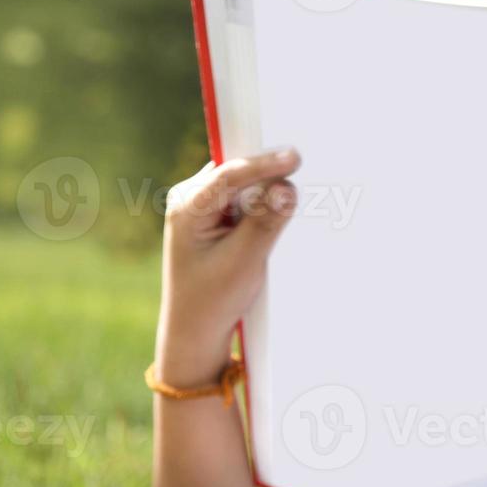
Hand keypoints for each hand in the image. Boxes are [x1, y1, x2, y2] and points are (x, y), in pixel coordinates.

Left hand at [156, 148, 300, 384]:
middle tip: (300, 170)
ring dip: (267, 193)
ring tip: (282, 208)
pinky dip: (264, 206)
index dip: (263, 164)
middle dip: (268, 175)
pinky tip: (275, 217)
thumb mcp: (244, 262)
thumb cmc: (212, 299)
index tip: (294, 158)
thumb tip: (286, 188)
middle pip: (239, 174)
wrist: (195, 328)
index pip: (229, 175)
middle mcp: (190, 199)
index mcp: (187, 208)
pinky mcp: (217, 216)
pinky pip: (246, 199)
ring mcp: (202, 206)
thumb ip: (266, 223)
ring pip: (244, 186)